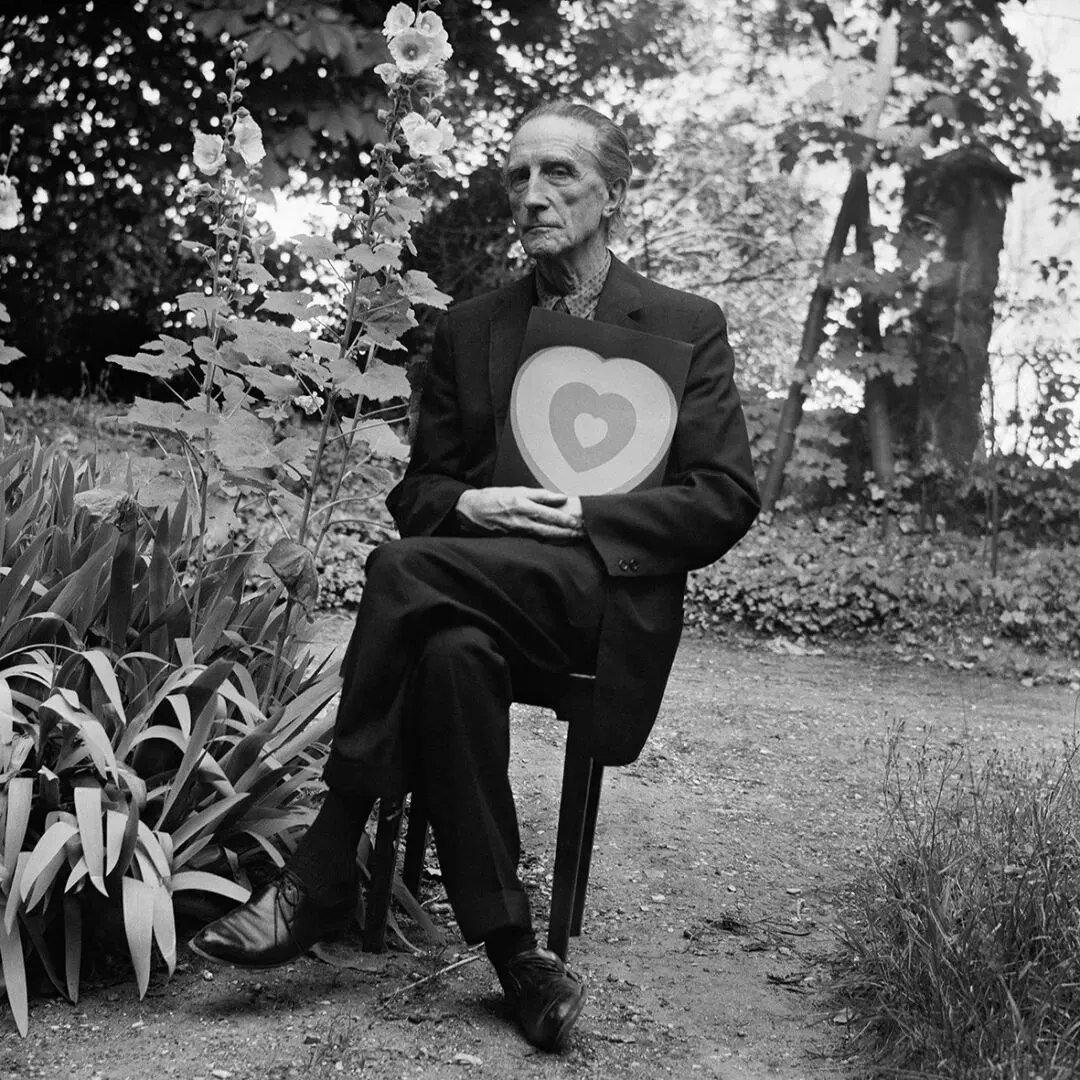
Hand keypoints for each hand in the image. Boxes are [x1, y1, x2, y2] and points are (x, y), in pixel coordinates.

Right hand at [455, 487, 584, 539]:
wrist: (470, 511)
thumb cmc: (493, 498)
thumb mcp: (517, 490)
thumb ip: (540, 495)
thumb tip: (560, 498)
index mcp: (523, 506)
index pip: (549, 515)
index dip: (564, 520)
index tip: (578, 522)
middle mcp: (522, 521)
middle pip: (549, 530)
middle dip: (566, 533)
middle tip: (582, 534)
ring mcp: (518, 532)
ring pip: (543, 537)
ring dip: (560, 539)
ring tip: (574, 538)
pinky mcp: (514, 539)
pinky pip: (534, 541)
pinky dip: (547, 542)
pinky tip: (557, 542)